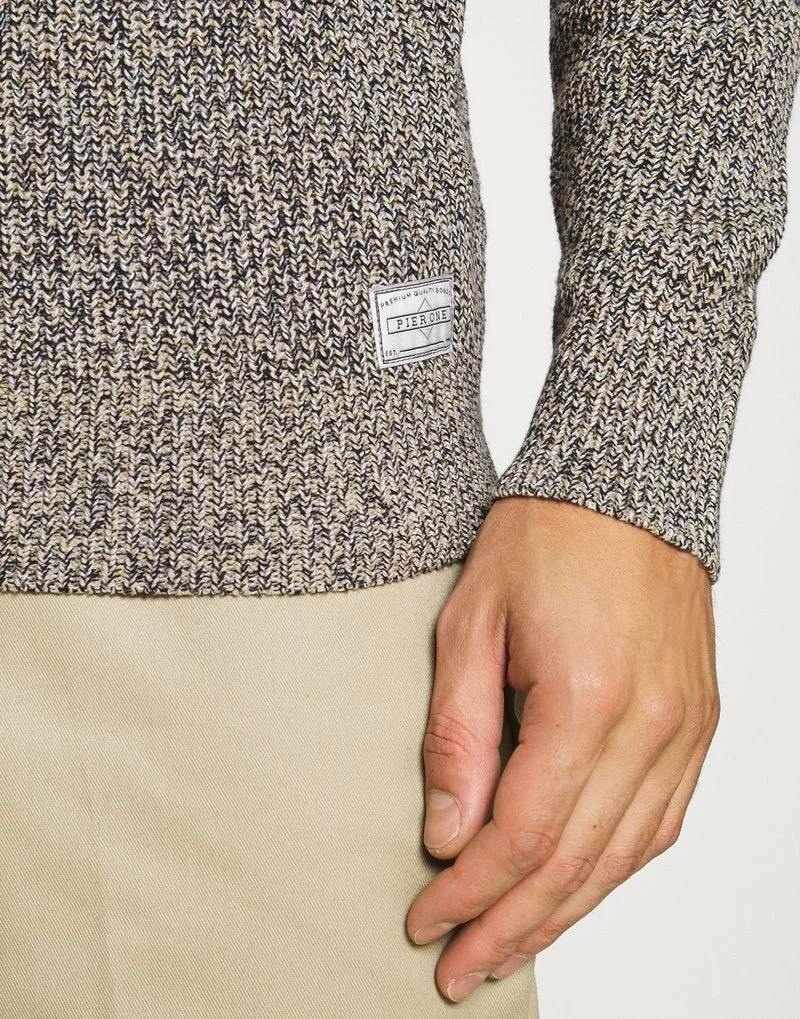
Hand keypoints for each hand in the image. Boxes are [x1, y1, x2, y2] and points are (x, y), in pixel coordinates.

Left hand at [406, 497, 718, 1002]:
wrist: (624, 486)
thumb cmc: (541, 538)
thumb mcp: (470, 622)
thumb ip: (459, 734)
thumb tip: (449, 833)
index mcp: (586, 698)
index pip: (524, 834)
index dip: (472, 891)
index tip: (427, 922)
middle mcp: (651, 726)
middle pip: (577, 862)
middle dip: (511, 925)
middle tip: (460, 969)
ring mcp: (686, 727)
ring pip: (625, 856)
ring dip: (564, 912)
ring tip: (510, 949)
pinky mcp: (699, 722)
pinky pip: (663, 822)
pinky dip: (615, 869)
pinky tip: (576, 891)